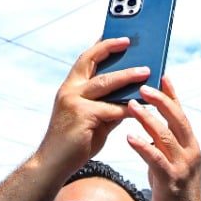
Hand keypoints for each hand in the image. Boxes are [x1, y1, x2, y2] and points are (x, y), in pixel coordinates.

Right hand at [36, 37, 148, 177]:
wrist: (53, 164)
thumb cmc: (75, 143)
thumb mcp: (94, 119)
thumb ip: (109, 106)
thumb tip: (132, 97)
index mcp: (70, 88)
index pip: (86, 59)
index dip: (102, 45)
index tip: (119, 36)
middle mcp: (69, 90)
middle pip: (93, 62)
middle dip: (114, 51)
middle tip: (134, 44)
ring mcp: (74, 102)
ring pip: (105, 82)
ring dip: (128, 76)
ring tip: (146, 72)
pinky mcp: (82, 116)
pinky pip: (111, 108)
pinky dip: (127, 106)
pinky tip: (141, 106)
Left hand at [125, 76, 200, 200]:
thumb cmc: (175, 190)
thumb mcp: (173, 162)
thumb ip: (165, 145)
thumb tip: (150, 130)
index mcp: (190, 144)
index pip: (181, 114)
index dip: (172, 95)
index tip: (162, 75)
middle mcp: (189, 152)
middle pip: (176, 119)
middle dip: (160, 100)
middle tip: (143, 85)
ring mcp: (181, 166)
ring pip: (165, 136)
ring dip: (148, 119)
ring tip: (132, 105)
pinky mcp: (170, 181)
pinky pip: (155, 159)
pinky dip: (142, 146)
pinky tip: (129, 137)